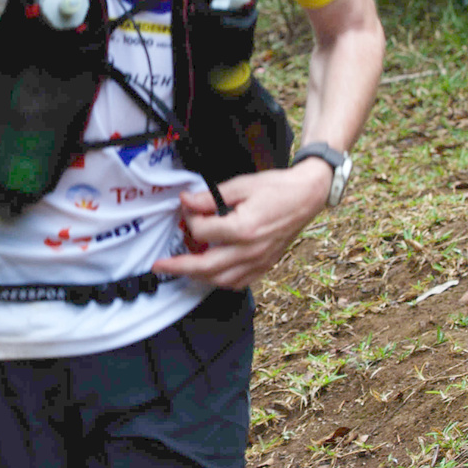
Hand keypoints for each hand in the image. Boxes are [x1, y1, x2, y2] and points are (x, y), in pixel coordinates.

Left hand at [151, 158, 333, 289]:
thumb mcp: (241, 185)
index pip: (202, 232)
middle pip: (206, 267)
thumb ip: (210, 197)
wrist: (308, 196)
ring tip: (183, 269)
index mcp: (244, 228)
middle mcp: (251, 250)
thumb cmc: (277, 188)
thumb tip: (186, 201)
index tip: (187, 208)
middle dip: (179, 267)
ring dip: (198, 277)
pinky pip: (239, 282)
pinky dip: (221, 281)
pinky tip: (211, 273)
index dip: (189, 219)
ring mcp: (259, 261)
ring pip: (221, 280)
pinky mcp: (266, 265)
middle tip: (160, 266)